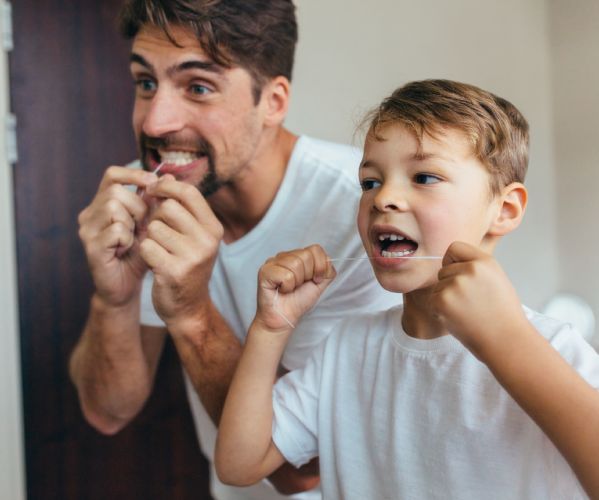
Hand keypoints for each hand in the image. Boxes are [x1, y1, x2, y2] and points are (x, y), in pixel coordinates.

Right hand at [78, 166, 157, 305]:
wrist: (126, 286)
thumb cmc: (138, 254)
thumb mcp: (150, 225)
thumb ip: (155, 202)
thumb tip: (169, 177)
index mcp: (102, 204)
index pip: (112, 175)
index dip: (133, 174)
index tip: (152, 183)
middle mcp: (90, 214)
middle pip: (116, 191)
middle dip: (137, 206)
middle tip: (143, 225)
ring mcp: (87, 230)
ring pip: (113, 207)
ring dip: (132, 222)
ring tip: (133, 238)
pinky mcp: (90, 246)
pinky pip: (115, 230)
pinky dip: (127, 238)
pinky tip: (126, 249)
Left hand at [139, 175, 223, 328]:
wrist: (188, 307)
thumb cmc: (186, 265)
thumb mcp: (192, 235)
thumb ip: (180, 206)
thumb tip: (164, 174)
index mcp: (213, 228)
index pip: (189, 192)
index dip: (167, 187)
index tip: (153, 190)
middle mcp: (207, 240)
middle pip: (168, 208)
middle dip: (156, 217)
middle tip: (157, 232)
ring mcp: (192, 256)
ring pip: (154, 227)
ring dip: (149, 237)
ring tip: (158, 250)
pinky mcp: (173, 271)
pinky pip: (146, 246)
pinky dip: (144, 253)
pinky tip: (153, 263)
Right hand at [255, 245, 335, 333]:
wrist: (284, 319)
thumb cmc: (298, 301)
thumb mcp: (319, 284)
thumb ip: (327, 270)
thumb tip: (328, 260)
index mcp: (297, 256)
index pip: (315, 249)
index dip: (319, 267)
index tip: (314, 280)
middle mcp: (284, 256)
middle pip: (306, 256)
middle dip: (307, 276)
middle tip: (298, 286)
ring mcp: (272, 262)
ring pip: (296, 264)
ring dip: (296, 282)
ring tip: (289, 288)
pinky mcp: (265, 271)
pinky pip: (286, 275)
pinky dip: (287, 287)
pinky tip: (281, 290)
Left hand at [430, 241, 527, 357]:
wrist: (506, 341)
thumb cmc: (502, 313)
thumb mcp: (496, 278)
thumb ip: (476, 266)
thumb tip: (452, 260)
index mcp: (484, 261)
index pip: (454, 247)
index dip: (453, 261)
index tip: (460, 274)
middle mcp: (469, 270)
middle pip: (444, 269)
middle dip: (451, 284)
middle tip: (470, 302)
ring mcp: (454, 285)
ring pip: (438, 286)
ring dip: (446, 299)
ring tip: (467, 311)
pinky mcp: (442, 301)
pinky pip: (432, 300)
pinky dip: (440, 311)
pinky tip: (459, 318)